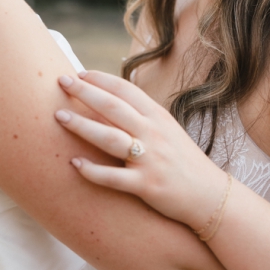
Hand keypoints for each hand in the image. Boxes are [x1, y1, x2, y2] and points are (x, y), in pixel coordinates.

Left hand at [53, 69, 227, 230]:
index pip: (126, 90)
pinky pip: (114, 178)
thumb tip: (105, 98)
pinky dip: (93, 171)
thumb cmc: (180, 160)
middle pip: (113, 107)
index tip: (78, 73)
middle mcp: (153, 134)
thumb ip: (139, 115)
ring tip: (59, 116)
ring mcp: (150, 159)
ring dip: (82, 126)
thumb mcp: (165, 130)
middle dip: (85, 92)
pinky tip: (74, 164)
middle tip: (60, 81)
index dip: (101, 79)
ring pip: (110, 138)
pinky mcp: (147, 185)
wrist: (210, 196)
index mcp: (157, 117)